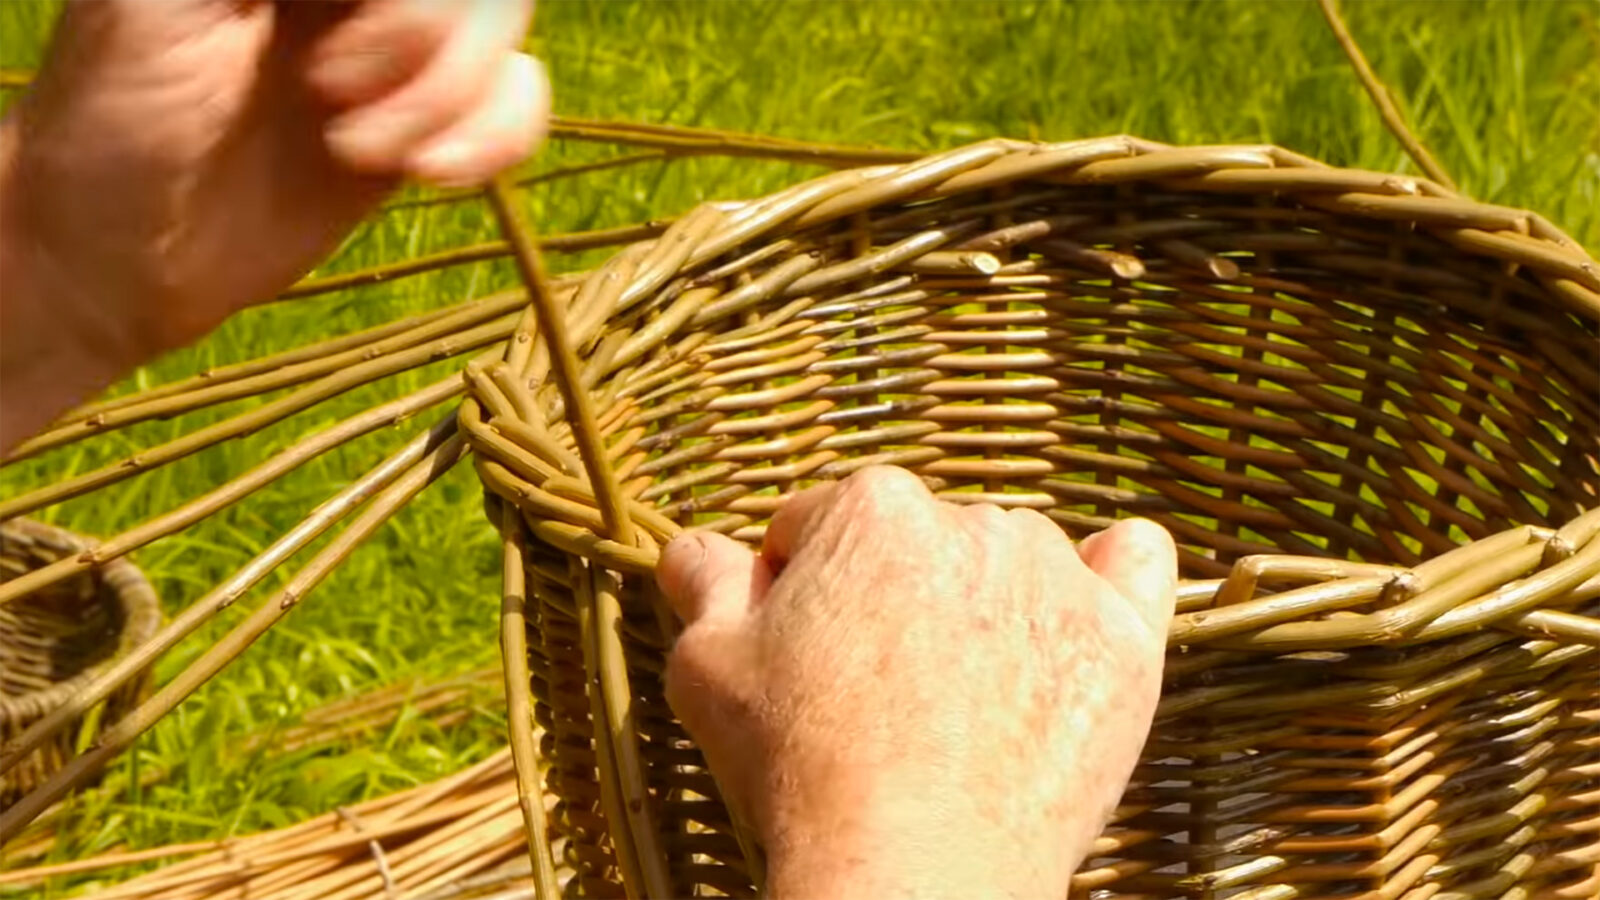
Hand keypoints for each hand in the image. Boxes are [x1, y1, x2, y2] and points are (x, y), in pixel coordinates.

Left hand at [0, 0, 545, 447]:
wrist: (121, 258)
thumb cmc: (115, 118)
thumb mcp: (168, 4)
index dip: (405, 3)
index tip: (331, 61)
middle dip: (427, 43)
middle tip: (330, 98)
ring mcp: (400, 46)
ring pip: (505, 26)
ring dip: (453, 99)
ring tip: (357, 150)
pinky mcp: (431, 120)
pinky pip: (521, 98)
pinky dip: (497, 137)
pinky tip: (427, 172)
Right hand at [656, 466, 1176, 899]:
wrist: (915, 869)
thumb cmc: (800, 764)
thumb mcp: (707, 666)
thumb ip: (703, 582)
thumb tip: (696, 547)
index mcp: (869, 509)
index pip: (820, 526)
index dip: (797, 592)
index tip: (802, 658)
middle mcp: (970, 518)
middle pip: (920, 541)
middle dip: (893, 595)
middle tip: (876, 691)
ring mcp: (1057, 576)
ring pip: (1016, 560)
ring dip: (989, 602)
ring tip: (962, 700)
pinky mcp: (1123, 640)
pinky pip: (1138, 565)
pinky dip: (1115, 576)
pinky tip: (1084, 615)